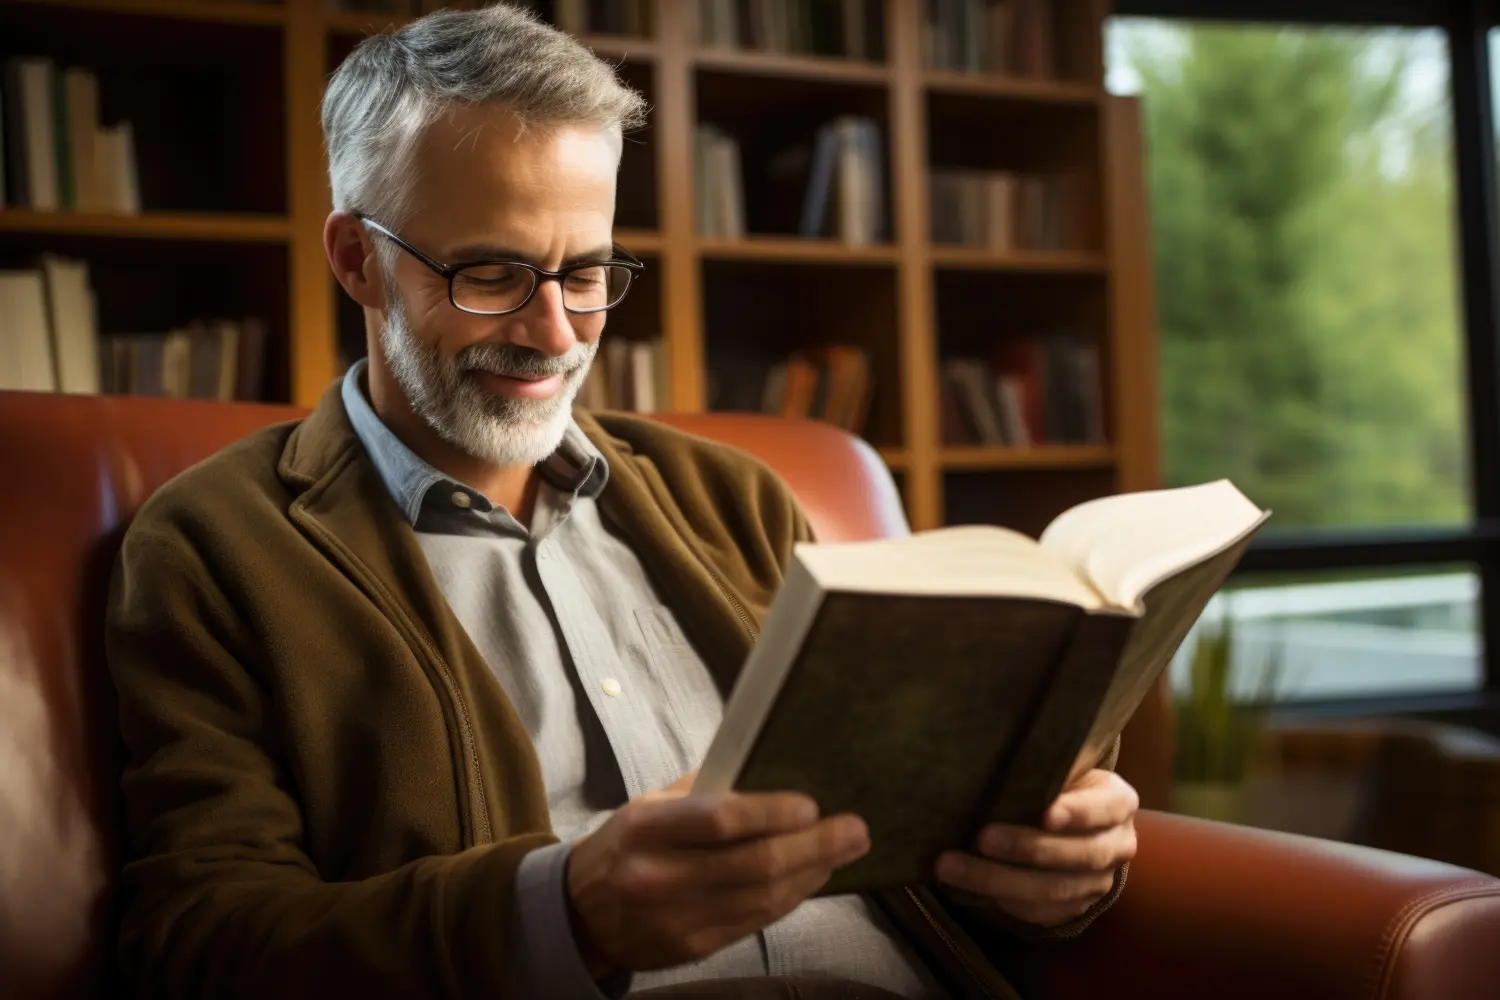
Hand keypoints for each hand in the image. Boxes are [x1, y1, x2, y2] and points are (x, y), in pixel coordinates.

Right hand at [565, 771, 869, 978]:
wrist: (580, 912)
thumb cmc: (627, 844)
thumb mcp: (650, 805)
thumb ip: (705, 791)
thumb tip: (771, 771)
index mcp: (646, 828)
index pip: (719, 819)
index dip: (771, 813)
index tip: (812, 805)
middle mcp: (659, 876)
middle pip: (752, 864)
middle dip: (813, 846)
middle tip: (855, 829)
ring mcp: (676, 918)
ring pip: (762, 898)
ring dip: (812, 873)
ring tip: (845, 850)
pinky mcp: (692, 948)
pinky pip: (755, 921)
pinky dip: (791, 898)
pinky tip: (813, 877)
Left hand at [934, 769, 1137, 927]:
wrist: (1074, 824)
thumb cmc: (1058, 784)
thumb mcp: (1062, 767)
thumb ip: (1042, 766)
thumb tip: (991, 757)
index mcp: (1119, 802)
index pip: (1106, 807)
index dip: (1078, 813)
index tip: (1045, 813)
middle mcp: (1118, 845)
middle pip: (1078, 854)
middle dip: (1026, 847)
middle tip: (982, 838)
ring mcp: (1099, 881)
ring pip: (1053, 889)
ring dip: (998, 880)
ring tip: (952, 867)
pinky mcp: (1076, 907)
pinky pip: (1041, 912)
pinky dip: (1004, 901)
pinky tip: (968, 888)